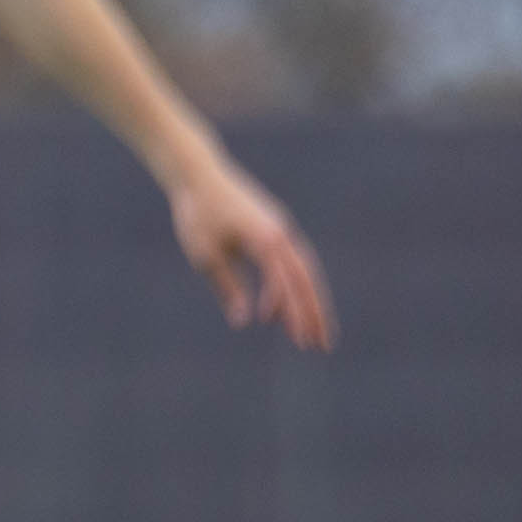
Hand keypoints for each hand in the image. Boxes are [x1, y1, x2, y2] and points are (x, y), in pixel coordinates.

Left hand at [169, 162, 334, 349]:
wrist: (199, 175)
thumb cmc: (198, 214)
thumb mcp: (207, 255)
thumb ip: (228, 287)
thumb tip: (242, 321)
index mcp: (266, 239)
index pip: (285, 281)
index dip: (289, 310)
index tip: (292, 337)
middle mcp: (281, 234)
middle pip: (306, 280)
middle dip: (314, 313)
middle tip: (322, 346)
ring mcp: (281, 231)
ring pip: (303, 272)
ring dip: (308, 303)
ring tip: (309, 333)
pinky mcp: (275, 230)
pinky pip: (290, 263)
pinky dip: (289, 287)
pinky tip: (278, 309)